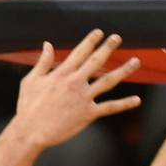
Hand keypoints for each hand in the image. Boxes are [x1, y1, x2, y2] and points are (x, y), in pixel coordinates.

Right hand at [12, 29, 143, 149]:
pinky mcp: (88, 113)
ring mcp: (84, 98)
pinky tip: (137, 100)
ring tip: (136, 61)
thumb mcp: (31, 81)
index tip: (99, 32)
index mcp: (61, 74)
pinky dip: (124, 104)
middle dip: (108, 48)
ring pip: (108, 81)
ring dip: (124, 70)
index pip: (80, 52)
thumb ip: (42, 62)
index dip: (90, 41)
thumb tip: (48, 44)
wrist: (31, 132)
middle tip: (117, 38)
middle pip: (96, 61)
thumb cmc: (28, 107)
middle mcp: (75, 82)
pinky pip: (110, 107)